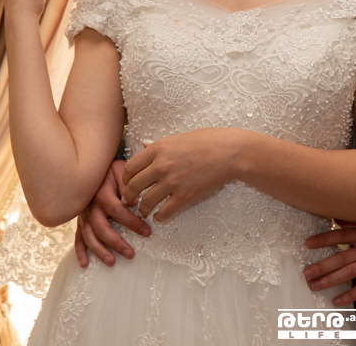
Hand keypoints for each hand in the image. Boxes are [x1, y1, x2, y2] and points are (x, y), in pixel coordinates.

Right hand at [73, 160, 151, 267]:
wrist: (92, 168)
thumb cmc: (110, 170)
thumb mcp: (121, 170)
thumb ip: (128, 185)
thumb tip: (135, 202)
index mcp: (102, 194)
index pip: (118, 211)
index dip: (133, 222)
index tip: (147, 232)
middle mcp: (90, 207)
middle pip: (102, 228)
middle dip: (116, 243)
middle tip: (130, 254)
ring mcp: (84, 215)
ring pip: (89, 236)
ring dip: (99, 251)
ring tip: (112, 262)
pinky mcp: (81, 221)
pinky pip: (78, 237)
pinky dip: (80, 251)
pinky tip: (85, 264)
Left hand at [121, 129, 245, 221]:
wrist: (230, 152)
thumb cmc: (208, 141)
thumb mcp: (178, 138)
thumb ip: (157, 144)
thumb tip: (143, 144)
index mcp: (158, 148)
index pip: (130, 167)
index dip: (125, 179)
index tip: (128, 184)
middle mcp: (161, 165)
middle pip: (133, 186)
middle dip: (128, 197)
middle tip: (130, 201)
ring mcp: (172, 182)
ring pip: (146, 202)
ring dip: (142, 210)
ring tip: (144, 211)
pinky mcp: (185, 196)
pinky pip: (164, 212)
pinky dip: (159, 217)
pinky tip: (161, 215)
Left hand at [303, 222, 355, 305]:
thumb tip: (340, 219)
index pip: (340, 234)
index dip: (323, 239)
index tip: (308, 243)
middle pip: (340, 257)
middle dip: (321, 265)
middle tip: (306, 272)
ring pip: (347, 272)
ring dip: (329, 279)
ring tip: (315, 285)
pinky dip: (349, 295)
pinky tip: (338, 300)